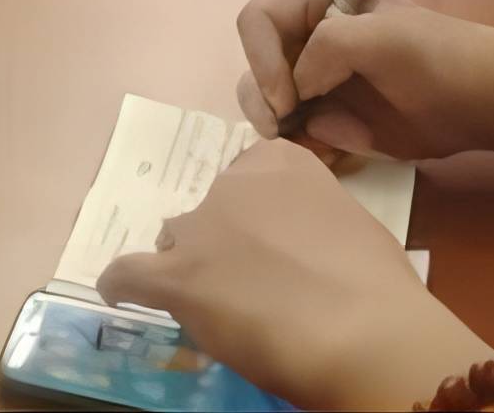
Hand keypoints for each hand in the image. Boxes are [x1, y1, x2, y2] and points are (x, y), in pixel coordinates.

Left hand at [99, 139, 493, 412]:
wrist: (363, 329)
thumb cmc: (376, 286)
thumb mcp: (350, 227)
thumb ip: (311, 225)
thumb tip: (301, 254)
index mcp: (280, 163)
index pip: (247, 180)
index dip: (253, 218)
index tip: (266, 245)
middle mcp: (231, 184)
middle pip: (210, 212)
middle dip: (223, 243)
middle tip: (250, 285)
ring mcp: (200, 228)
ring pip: (176, 242)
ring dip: (189, 266)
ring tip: (210, 302)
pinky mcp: (177, 277)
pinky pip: (129, 275)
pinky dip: (121, 285)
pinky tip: (117, 294)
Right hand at [233, 0, 493, 169]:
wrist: (481, 102)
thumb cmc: (436, 57)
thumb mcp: (383, 38)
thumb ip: (328, 47)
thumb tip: (297, 94)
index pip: (259, 19)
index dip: (263, 59)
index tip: (288, 101)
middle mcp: (306, 35)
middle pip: (254, 65)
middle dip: (265, 101)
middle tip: (285, 132)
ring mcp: (316, 78)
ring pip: (267, 104)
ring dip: (283, 131)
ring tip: (316, 150)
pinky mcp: (330, 116)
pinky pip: (296, 135)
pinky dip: (305, 150)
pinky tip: (333, 157)